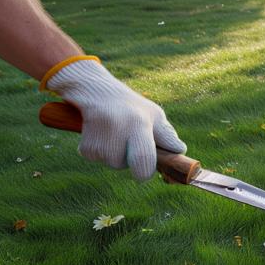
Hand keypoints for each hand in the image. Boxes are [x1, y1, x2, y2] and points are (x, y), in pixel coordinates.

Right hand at [44, 58, 184, 180]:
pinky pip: (99, 160)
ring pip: (113, 164)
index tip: (145, 171)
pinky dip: (102, 152)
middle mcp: (117, 130)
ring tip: (116, 134)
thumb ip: (167, 136)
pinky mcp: (85, 148)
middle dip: (132, 162)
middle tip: (132, 145)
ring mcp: (98, 139)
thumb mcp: (154, 115)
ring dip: (117, 155)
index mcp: (139, 124)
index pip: (143, 158)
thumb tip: (180, 151)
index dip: (145, 171)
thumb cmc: (132, 108)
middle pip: (126, 165)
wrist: (96, 92)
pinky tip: (103, 135)